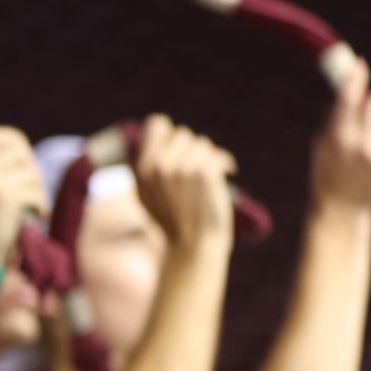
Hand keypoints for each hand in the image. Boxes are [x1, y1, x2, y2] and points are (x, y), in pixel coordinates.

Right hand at [0, 127, 47, 261]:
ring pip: (31, 174)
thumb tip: (21, 155)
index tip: (25, 157)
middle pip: (20, 153)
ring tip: (34, 209)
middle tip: (33, 192)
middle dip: (32, 172)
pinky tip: (37, 219)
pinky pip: (36, 193)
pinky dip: (41, 207)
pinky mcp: (6, 197)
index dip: (16, 142)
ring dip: (38, 192)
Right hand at [132, 115, 237, 248]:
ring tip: (210, 177)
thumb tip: (158, 130)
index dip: (170, 133)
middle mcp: (159, 165)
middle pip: (183, 134)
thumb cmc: (172, 224)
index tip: (179, 147)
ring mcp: (181, 168)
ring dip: (210, 157)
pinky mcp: (203, 173)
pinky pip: (217, 154)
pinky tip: (227, 172)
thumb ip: (150, 166)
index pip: (157, 125)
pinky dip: (225, 163)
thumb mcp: (147, 195)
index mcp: (142, 168)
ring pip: (202, 144)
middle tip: (198, 168)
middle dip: (193, 150)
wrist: (191, 245)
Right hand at [310, 60, 370, 215]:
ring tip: (365, 148)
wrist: (342, 210)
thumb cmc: (327, 172)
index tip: (360, 65)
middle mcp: (361, 146)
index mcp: (338, 140)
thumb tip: (354, 86)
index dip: (355, 79)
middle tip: (366, 108)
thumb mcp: (321, 144)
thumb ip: (336, 117)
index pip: (349, 99)